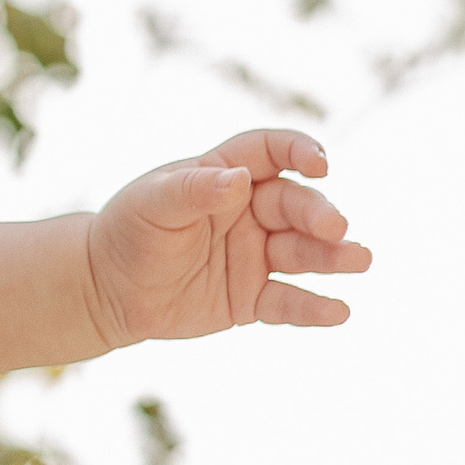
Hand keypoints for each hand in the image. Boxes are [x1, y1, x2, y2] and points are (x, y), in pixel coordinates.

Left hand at [86, 129, 370, 346]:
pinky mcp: (252, 298)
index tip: (319, 165)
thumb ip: (194, 190)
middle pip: (296, 205)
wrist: (105, 288)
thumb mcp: (152, 204)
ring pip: (304, 253)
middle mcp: (251, 212)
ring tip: (359, 260)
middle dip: (320, 214)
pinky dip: (313, 308)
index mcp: (227, 176)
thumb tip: (239, 181)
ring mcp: (256, 255)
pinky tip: (339, 312)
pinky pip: (288, 302)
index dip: (299, 152)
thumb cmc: (128, 232)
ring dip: (334, 256)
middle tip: (335, 227)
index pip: (272, 152)